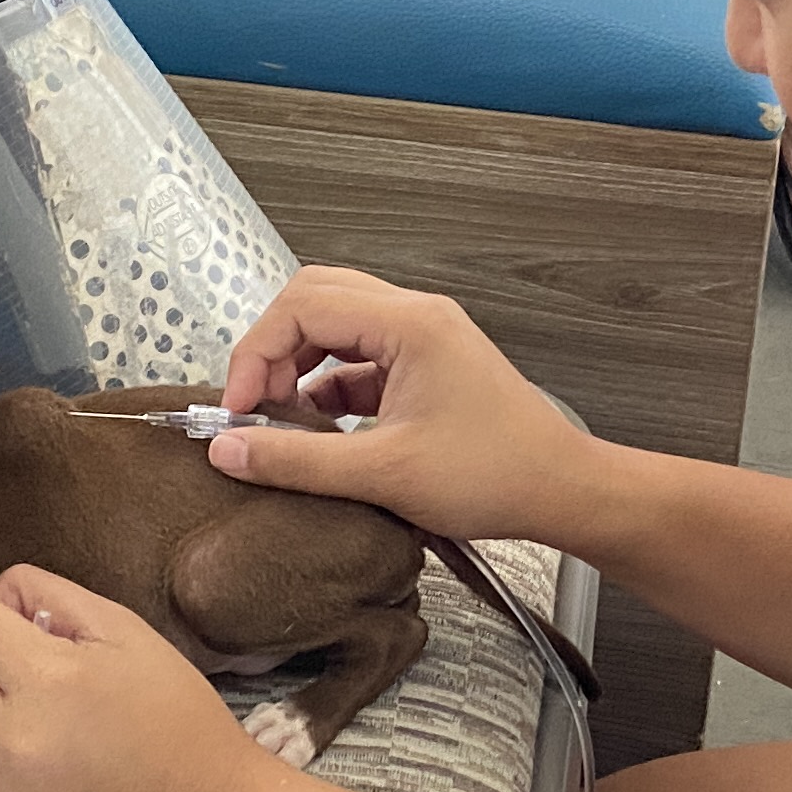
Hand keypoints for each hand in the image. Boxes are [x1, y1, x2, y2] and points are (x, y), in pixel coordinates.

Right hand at [208, 266, 592, 539]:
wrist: (561, 491)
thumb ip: (297, 460)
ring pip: (337, 327)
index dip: (256, 352)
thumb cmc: (496, 475)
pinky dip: (329, 386)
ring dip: (300, 366)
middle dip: (273, 348)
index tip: (238, 406)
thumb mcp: (383, 473)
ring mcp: (424, 339)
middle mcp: (417, 317)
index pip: (302, 305)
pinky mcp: (427, 367)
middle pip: (316, 300)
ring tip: (280, 417)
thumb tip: (230, 450)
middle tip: (252, 403)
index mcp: (409, 324)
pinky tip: (318, 429)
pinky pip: (361, 359)